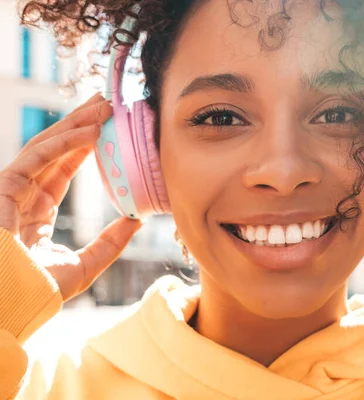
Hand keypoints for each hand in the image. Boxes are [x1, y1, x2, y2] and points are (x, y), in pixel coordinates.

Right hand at [0, 93, 141, 301]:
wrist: (10, 305)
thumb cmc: (38, 291)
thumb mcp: (85, 265)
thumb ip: (109, 243)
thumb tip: (137, 220)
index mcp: (37, 210)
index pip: (63, 168)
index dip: (85, 145)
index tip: (109, 127)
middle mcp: (23, 195)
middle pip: (54, 149)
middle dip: (81, 123)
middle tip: (107, 101)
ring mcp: (11, 189)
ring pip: (45, 146)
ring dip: (76, 123)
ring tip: (105, 105)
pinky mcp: (3, 187)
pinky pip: (36, 156)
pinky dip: (63, 142)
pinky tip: (90, 131)